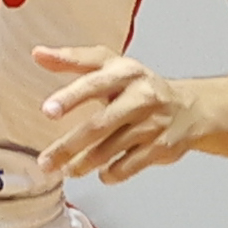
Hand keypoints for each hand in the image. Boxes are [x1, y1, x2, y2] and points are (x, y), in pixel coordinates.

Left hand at [35, 46, 205, 182]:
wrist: (189, 109)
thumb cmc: (139, 87)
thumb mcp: (110, 66)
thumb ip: (73, 60)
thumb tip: (38, 54)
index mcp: (126, 72)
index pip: (94, 82)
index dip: (70, 97)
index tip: (48, 110)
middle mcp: (141, 96)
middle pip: (99, 125)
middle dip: (69, 146)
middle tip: (46, 161)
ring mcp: (153, 123)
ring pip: (110, 149)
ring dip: (83, 164)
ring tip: (66, 169)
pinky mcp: (161, 147)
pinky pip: (128, 166)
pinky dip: (110, 174)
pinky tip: (101, 173)